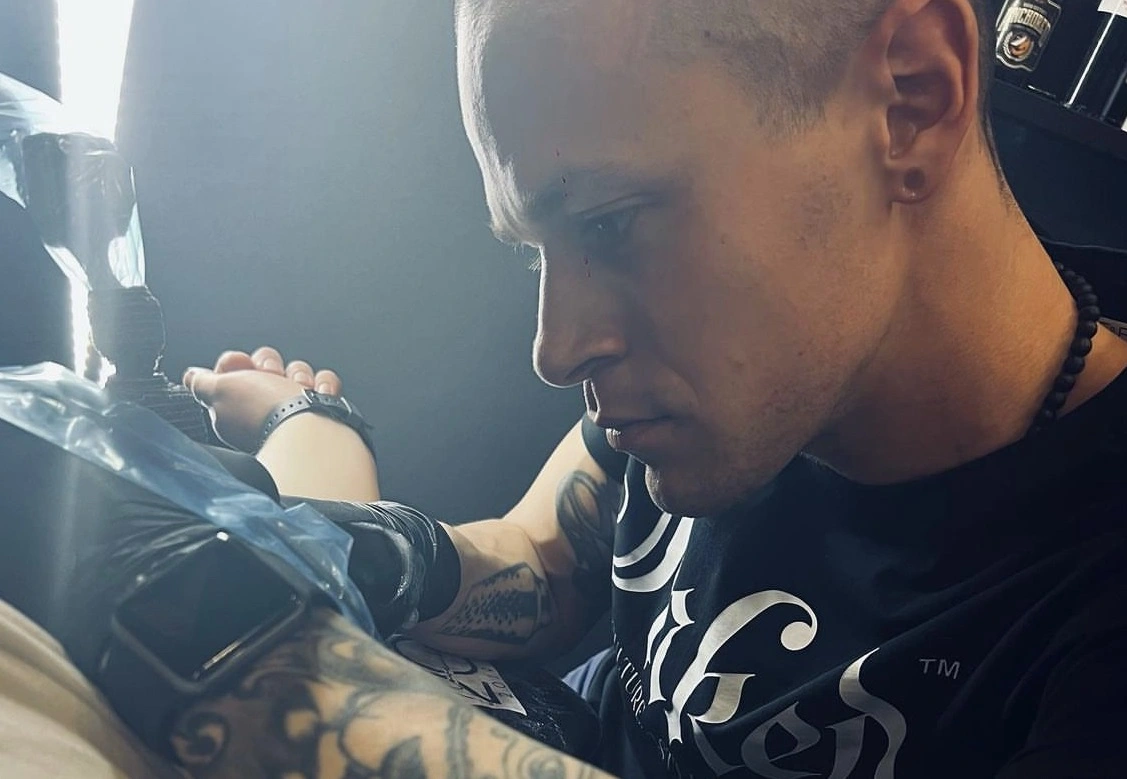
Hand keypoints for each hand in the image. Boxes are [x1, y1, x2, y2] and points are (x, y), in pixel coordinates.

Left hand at [184, 346, 343, 452]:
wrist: (309, 430)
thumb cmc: (264, 410)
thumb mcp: (219, 390)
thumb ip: (202, 383)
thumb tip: (191, 377)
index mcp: (236, 407)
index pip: (234, 373)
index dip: (237, 362)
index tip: (242, 364)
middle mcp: (264, 409)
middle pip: (266, 367)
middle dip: (271, 365)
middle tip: (272, 376)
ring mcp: (293, 410)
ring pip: (296, 372)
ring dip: (299, 374)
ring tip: (301, 388)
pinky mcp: (321, 411)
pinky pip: (323, 384)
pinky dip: (324, 385)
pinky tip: (320, 394)